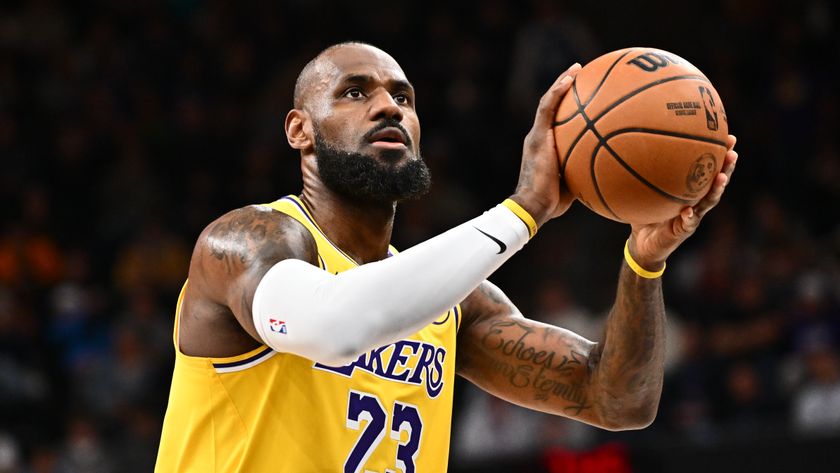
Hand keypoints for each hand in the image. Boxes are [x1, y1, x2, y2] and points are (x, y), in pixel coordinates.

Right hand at [510, 63, 581, 227]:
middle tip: (582, 74)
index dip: (568, 107)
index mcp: (546, 147)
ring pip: (548, 102)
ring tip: (577, 68)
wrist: (534, 206)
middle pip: (552, 107)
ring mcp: (537, 136)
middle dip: (565, 89)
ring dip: (561, 83)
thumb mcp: (576, 184)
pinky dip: (557, 91)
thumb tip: (614, 171)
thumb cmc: (554, 203)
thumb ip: (588, 172)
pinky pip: (547, 109)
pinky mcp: (537, 137)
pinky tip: (571, 79)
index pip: (556, 122)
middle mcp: (539, 137)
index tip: (584, 94)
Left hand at [627, 135, 738, 269]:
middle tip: (732, 150)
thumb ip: (642, 174)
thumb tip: (630, 147)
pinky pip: (689, 222)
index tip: (726, 135)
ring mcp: (693, 216)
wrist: (642, 244)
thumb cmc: (644, 214)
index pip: (708, 168)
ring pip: (709, 201)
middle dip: (727, 166)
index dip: (719, 153)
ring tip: (723, 176)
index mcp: (690, 190)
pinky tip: (690, 211)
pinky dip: (690, 216)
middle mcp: (696, 201)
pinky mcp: (683, 230)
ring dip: (717, 189)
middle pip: (717, 181)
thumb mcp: (642, 191)